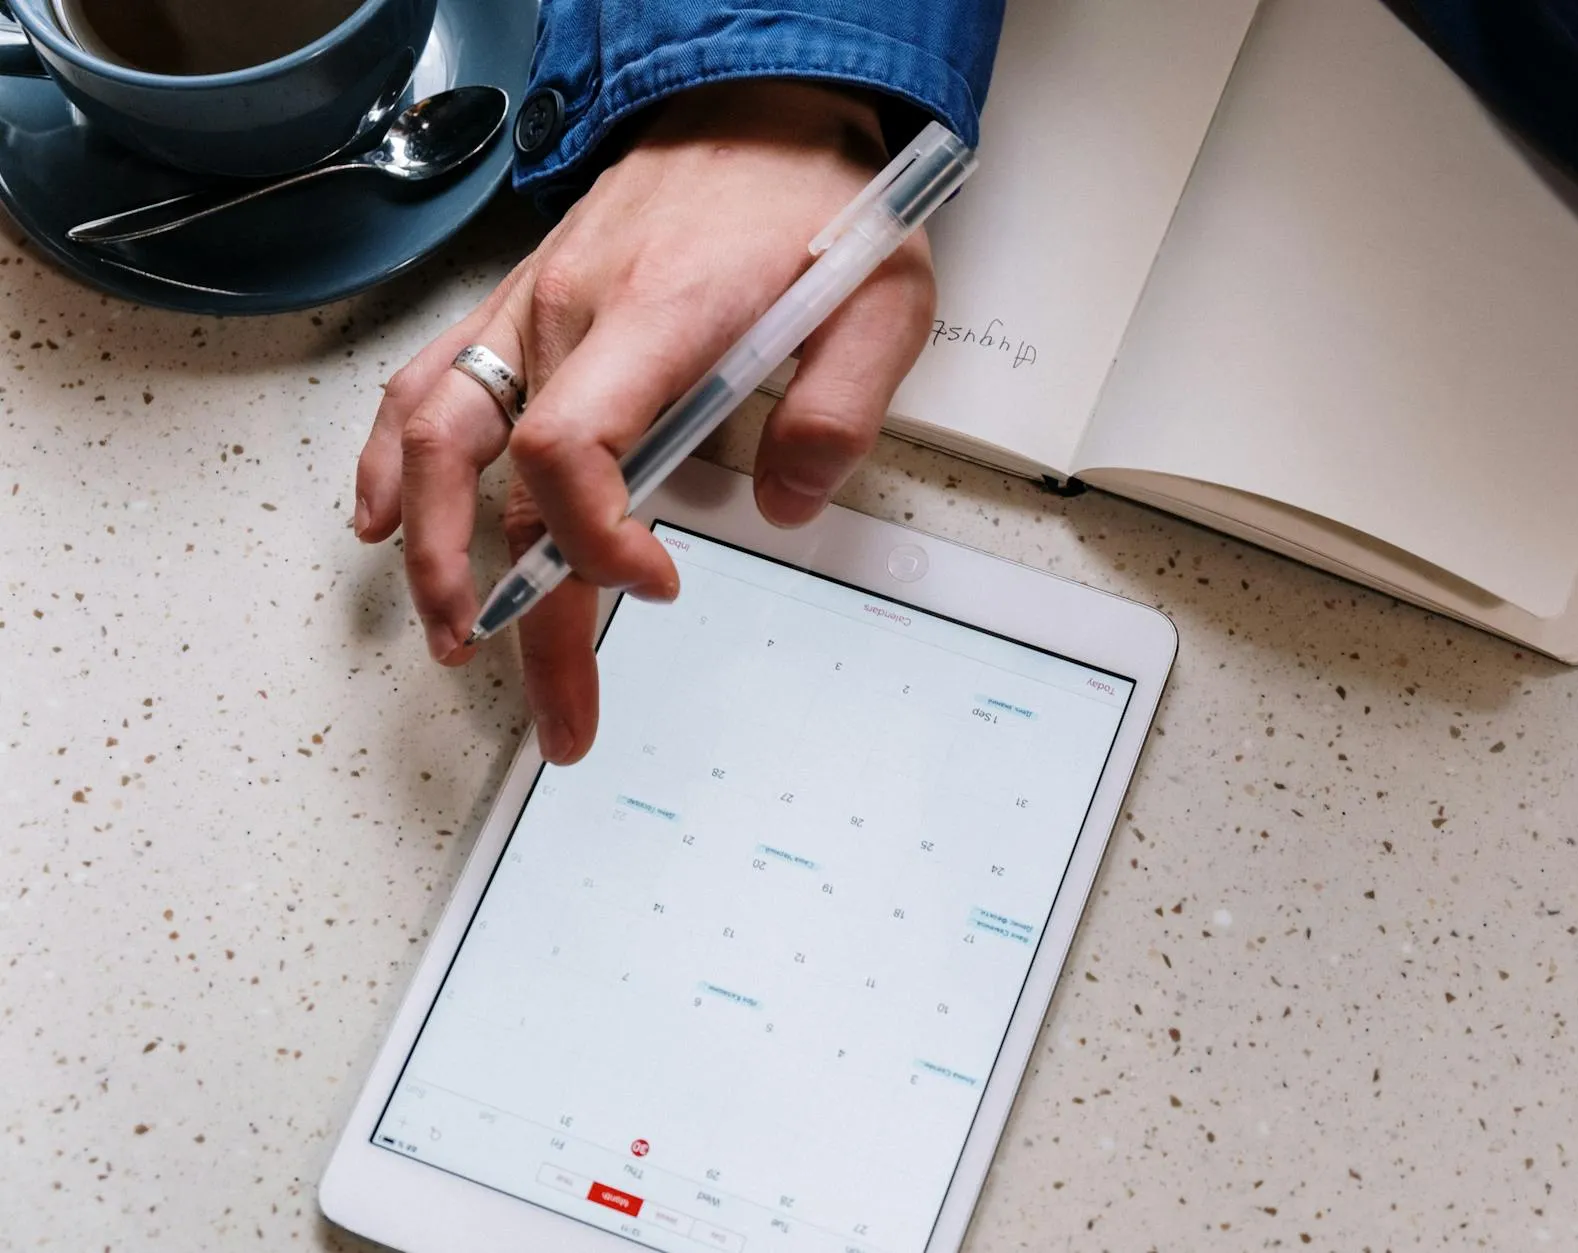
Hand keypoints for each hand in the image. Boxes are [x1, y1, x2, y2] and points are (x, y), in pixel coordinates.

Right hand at [354, 82, 935, 764]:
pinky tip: (376, 522)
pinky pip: (429, 383)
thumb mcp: (880, 303)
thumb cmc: (815, 201)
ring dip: (429, 550)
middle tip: (558, 710)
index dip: (595, 540)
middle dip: (518, 611)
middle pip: (499, 478)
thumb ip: (838, 410)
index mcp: (660, 315)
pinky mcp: (521, 307)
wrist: (761, 105)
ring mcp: (533, 310)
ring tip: (452, 639)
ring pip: (435, 438)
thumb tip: (786, 509)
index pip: (572, 446)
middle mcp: (574, 314)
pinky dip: (388, 459)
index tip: (656, 586)